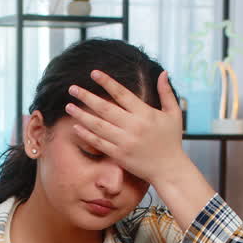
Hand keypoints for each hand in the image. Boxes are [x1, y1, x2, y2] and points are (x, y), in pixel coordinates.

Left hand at [64, 69, 188, 184]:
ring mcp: (124, 141)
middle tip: (72, 88)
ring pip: (98, 125)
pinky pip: (99, 143)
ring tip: (69, 106)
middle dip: (86, 97)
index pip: (122, 93)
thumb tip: (163, 73)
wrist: (169, 169)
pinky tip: (76, 126)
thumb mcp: (173, 114)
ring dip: (81, 115)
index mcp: (145, 113)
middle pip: (104, 108)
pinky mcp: (119, 155)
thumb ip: (166, 93)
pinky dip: (86, 135)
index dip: (107, 82)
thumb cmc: (171, 141)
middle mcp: (133, 126)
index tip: (93, 73)